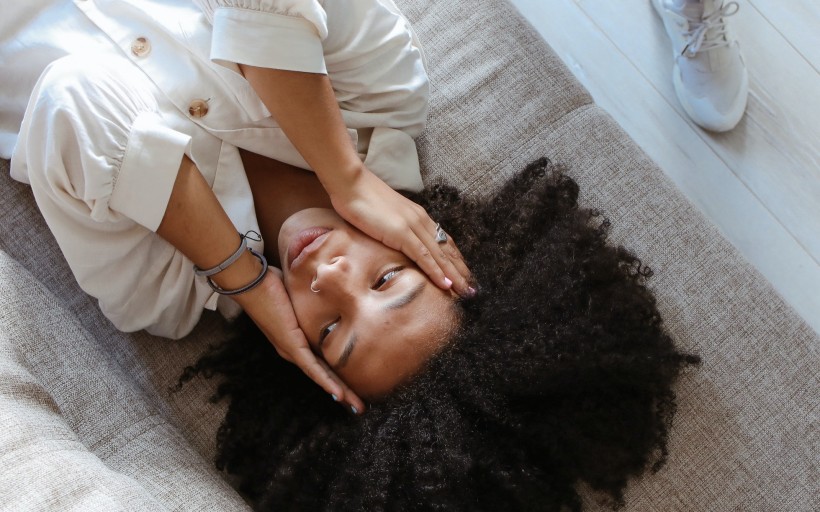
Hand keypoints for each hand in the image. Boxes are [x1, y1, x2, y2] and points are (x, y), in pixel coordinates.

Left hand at [235, 268, 365, 413]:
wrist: (250, 281)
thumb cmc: (270, 283)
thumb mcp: (299, 294)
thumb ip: (312, 297)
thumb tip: (327, 286)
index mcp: (294, 341)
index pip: (319, 364)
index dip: (336, 377)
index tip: (350, 389)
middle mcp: (292, 351)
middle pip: (322, 375)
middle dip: (343, 392)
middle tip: (359, 407)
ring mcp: (291, 350)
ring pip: (319, 376)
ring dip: (339, 392)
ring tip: (355, 406)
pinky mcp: (291, 345)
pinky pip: (312, 367)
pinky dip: (325, 381)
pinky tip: (337, 394)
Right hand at [328, 165, 472, 294]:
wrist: (350, 183)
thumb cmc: (361, 199)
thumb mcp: (384, 217)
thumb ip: (394, 229)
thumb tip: (396, 242)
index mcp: (418, 217)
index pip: (443, 241)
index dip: (455, 259)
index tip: (464, 275)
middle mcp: (421, 221)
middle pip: (447, 250)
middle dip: (461, 271)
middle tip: (473, 290)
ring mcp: (413, 226)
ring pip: (440, 255)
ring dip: (455, 275)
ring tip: (466, 292)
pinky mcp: (401, 232)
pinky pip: (423, 256)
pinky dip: (436, 272)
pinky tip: (446, 284)